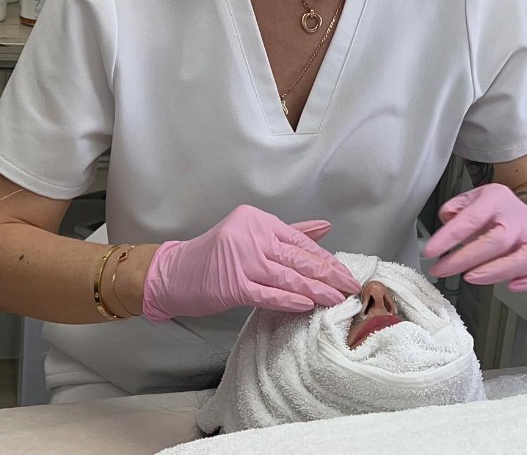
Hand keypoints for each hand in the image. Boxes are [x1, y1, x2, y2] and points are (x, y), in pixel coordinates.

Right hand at [141, 205, 361, 321]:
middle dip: (327, 274)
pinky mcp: (232, 284)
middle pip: (298, 257)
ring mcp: (242, 259)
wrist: (175, 273)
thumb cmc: (216, 256)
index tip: (345, 273)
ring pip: (287, 276)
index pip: (300, 241)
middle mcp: (252, 235)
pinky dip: (289, 299)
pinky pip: (268, 293)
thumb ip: (290, 232)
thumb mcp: (252, 235)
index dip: (325, 259)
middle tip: (351, 287)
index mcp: (259, 220)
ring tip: (336, 299)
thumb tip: (325, 227)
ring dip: (315, 290)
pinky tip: (307, 305)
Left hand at [423, 184, 526, 291]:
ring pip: (525, 257)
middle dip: (467, 258)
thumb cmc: (492, 209)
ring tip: (470, 278)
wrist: (519, 209)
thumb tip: (447, 218)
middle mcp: (518, 219)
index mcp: (497, 200)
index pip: (472, 218)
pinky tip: (512, 286)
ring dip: (496, 272)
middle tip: (443, 269)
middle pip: (498, 240)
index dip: (450, 236)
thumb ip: (455, 208)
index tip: (431, 250)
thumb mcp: (470, 198)